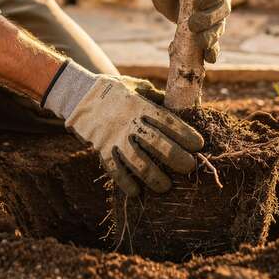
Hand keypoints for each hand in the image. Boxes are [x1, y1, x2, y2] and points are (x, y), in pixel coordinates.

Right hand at [42, 62, 203, 196]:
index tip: (199, 145)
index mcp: (141, 106)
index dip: (185, 134)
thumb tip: (183, 105)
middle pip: (157, 143)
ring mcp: (114, 137)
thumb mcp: (138, 86)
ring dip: (154, 176)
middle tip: (189, 167)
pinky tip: (136, 192)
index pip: (168, 121)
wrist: (79, 94)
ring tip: (166, 186)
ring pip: (137, 161)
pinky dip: (124, 181)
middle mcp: (129, 122)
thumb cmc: (115, 90)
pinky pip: (113, 168)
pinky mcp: (101, 148)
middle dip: (176, 158)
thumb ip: (158, 97)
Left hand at [145, 0, 230, 62]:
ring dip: (211, 36)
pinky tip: (209, 58)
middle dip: (209, 19)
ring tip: (199, 42)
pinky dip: (213, 51)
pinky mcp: (207, 32)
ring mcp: (214, 18)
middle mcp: (218, 1)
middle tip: (193, 24)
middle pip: (223, 11)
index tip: (197, 2)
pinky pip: (214, 43)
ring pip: (219, 28)